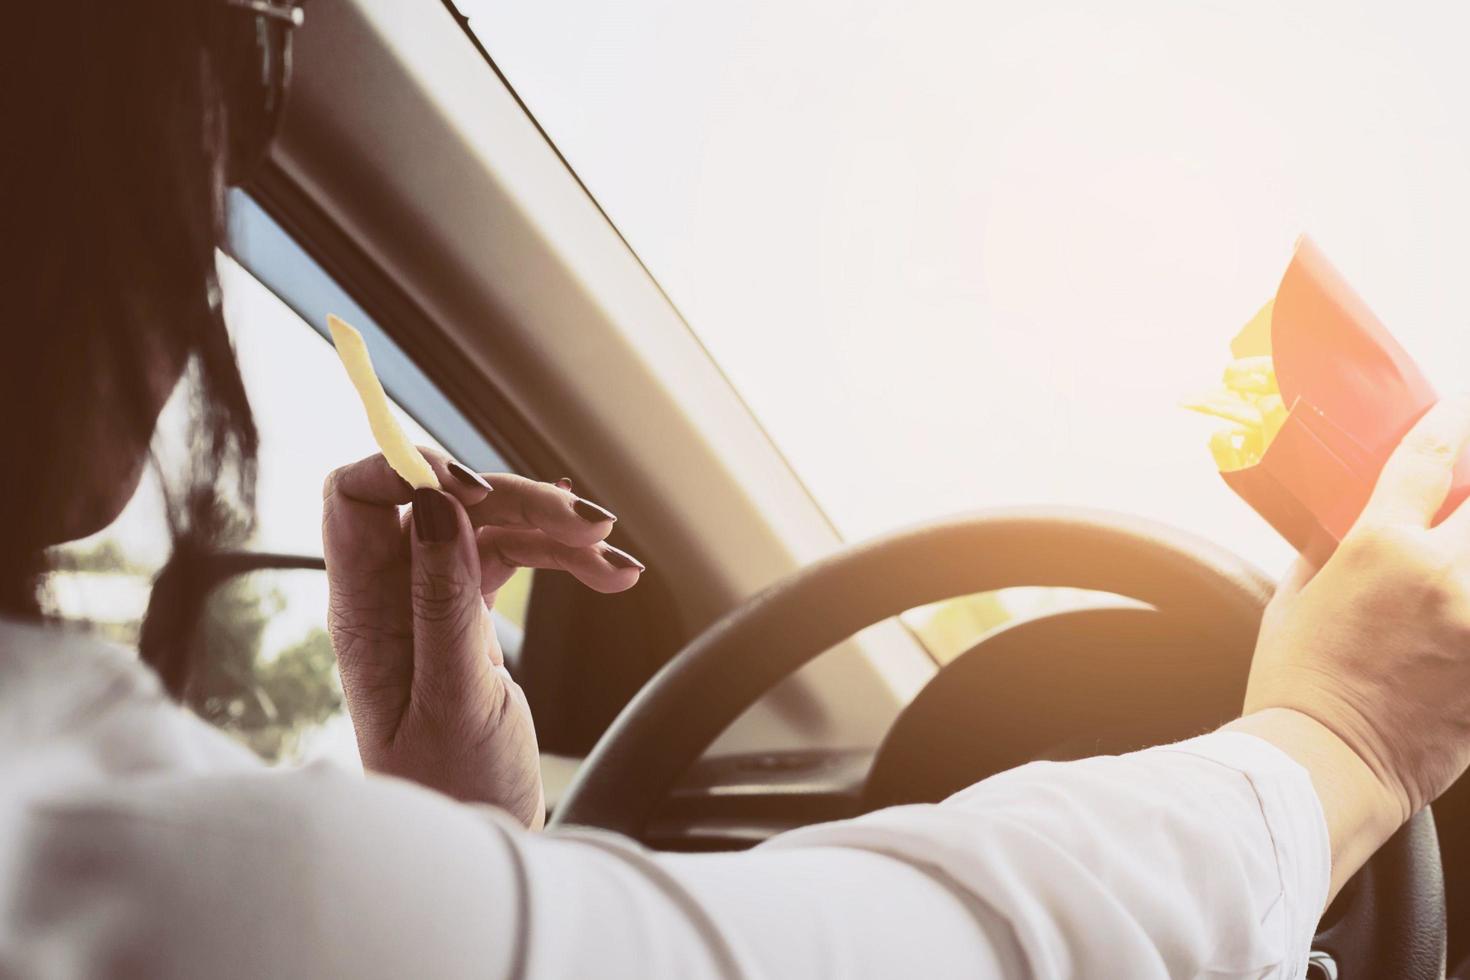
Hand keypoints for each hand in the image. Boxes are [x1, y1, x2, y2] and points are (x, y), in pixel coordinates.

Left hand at [321, 451, 643, 826]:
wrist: (482, 842)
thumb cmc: (453, 789)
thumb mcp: (454, 700)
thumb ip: (443, 603)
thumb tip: (432, 506)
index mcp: (362, 611)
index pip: (355, 499)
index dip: (408, 470)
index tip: (476, 485)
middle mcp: (390, 594)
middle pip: (444, 502)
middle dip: (517, 501)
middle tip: (586, 524)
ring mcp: (432, 599)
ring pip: (490, 525)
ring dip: (556, 531)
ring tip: (614, 557)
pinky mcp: (471, 612)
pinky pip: (517, 559)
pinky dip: (566, 562)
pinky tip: (612, 577)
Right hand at [1245, 395, 1469, 826]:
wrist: (1324, 767)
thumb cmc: (1296, 686)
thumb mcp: (1294, 599)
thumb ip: (1328, 550)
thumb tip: (1345, 522)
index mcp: (1382, 547)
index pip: (1431, 456)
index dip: (1451, 423)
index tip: (1455, 414)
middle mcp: (1446, 576)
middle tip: (1459, 500)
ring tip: (1453, 566)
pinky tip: (1456, 613)